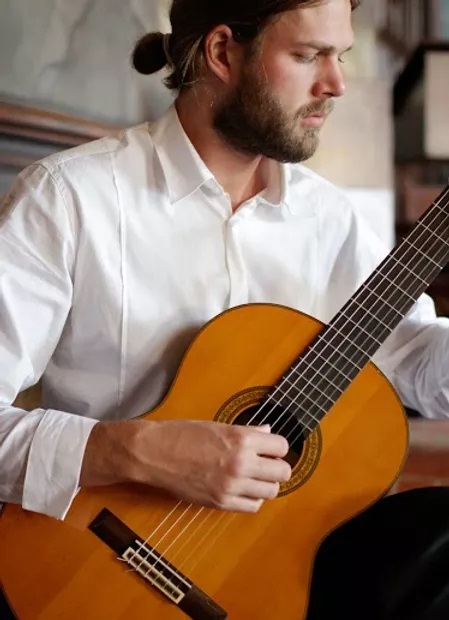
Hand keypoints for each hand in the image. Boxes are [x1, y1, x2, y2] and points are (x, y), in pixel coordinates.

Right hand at [81, 419, 290, 512]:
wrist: (153, 453)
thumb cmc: (182, 434)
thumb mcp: (218, 426)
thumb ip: (247, 432)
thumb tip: (267, 432)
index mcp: (241, 439)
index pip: (282, 446)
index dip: (277, 447)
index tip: (271, 449)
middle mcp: (240, 463)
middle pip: (283, 472)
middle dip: (277, 467)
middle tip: (266, 464)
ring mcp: (231, 485)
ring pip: (271, 492)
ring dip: (266, 484)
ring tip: (254, 478)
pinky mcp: (220, 502)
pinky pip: (252, 506)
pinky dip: (252, 499)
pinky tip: (242, 489)